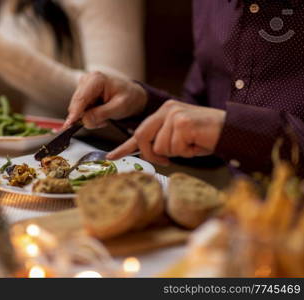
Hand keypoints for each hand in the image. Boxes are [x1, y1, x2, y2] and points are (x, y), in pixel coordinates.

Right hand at [64, 72, 147, 128]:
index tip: (69, 125)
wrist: (131, 96)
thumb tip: (85, 120)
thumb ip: (101, 114)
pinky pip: (80, 112)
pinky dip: (89, 117)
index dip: (74, 113)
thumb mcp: (119, 107)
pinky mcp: (82, 96)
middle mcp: (86, 81)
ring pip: (77, 111)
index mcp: (96, 79)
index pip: (81, 98)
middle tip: (104, 121)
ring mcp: (83, 88)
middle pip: (76, 106)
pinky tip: (100, 115)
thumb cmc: (128, 98)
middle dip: (87, 117)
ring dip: (89, 118)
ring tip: (105, 116)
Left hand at [107, 100, 225, 165]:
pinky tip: (198, 142)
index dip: (125, 146)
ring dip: (177, 153)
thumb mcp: (179, 139)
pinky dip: (187, 152)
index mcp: (164, 111)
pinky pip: (175, 149)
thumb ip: (162, 142)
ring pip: (161, 147)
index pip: (140, 131)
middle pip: (143, 138)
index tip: (111, 156)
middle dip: (153, 154)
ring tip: (192, 144)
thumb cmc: (206, 136)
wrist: (232, 130)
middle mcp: (166, 109)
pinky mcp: (182, 122)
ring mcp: (174, 115)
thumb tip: (148, 153)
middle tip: (167, 160)